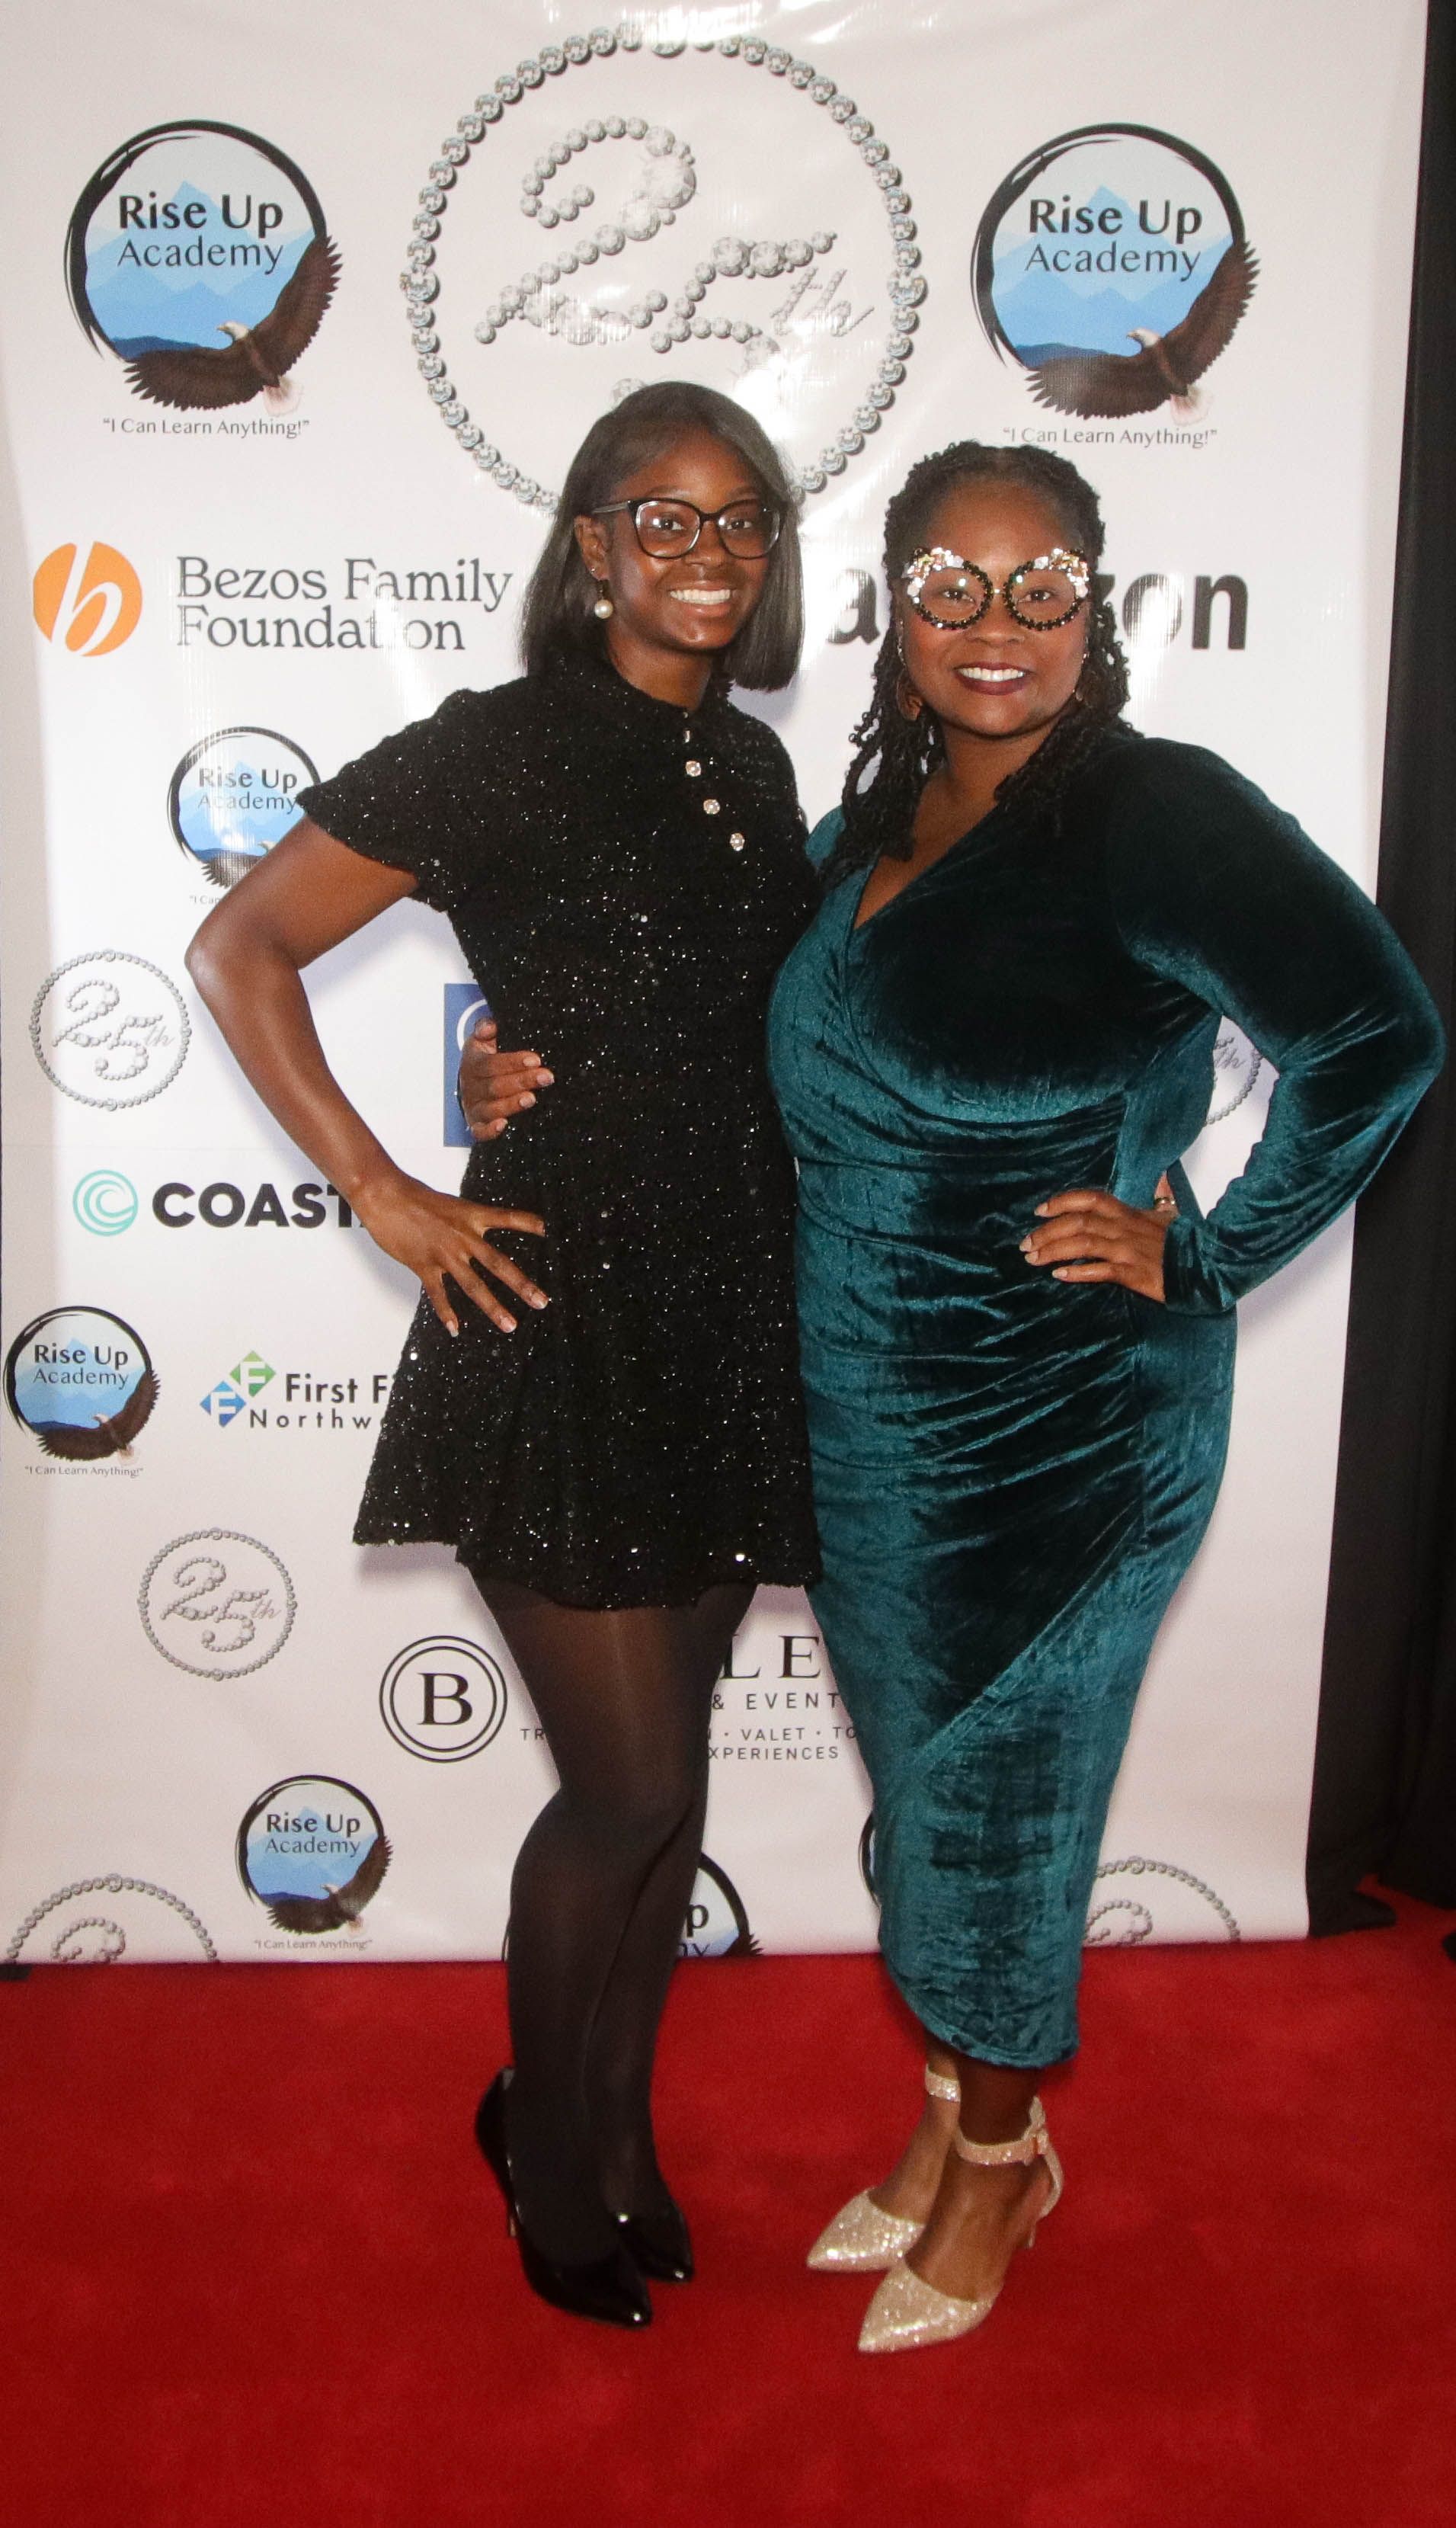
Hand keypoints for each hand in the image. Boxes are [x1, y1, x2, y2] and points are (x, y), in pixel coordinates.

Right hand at [354, 1166, 546, 1334]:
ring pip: (474, 1285)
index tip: (547, 1230)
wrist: (385, 1196)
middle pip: (498, 1263)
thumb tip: (471, 1235)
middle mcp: (463, 1236)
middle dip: (522, 1285)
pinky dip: (447, 1313)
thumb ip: (463, 1222)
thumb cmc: (412, 1196)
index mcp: (470, 1216)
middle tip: (541, 1302)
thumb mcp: (448, 1204)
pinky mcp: (424, 1265)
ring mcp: (445, 1253)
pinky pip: (438, 1293)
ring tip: (509, 1324)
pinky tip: (455, 1328)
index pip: (506, 1217)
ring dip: (493, 1307)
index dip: (527, 1223)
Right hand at [459, 1017, 554, 1140]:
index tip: (535, 1060)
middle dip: (522, 1081)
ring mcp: (474, 1107)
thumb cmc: (482, 1062)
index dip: (513, 1062)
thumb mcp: (481, 1042)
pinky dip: (489, 1130)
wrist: (470, 1085)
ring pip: (491, 1108)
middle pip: (496, 1086)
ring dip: (511, 1104)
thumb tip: (489, 1026)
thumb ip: (485, 1030)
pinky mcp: (476, 1125)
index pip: (492, 1063)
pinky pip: (480, 1131)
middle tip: (545, 1077)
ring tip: (531, 1099)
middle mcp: (471, 1087)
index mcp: (473, 1064)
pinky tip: (503, 1125)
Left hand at [1020, 1176, 1174, 1302]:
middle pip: (1077, 1222)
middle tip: (1026, 1244)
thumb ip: (1161, 1194)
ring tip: (1033, 1259)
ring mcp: (1127, 1250)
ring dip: (1053, 1250)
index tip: (1039, 1210)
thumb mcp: (1172, 1213)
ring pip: (1083, 1244)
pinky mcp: (1133, 1273)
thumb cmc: (1185, 1242)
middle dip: (1047, 1231)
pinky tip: (1060, 1275)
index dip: (1061, 1202)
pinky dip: (1078, 1272)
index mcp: (1129, 1213)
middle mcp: (1124, 1228)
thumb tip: (1163, 1175)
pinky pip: (1100, 1271)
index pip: (1090, 1199)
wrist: (1206, 1267)